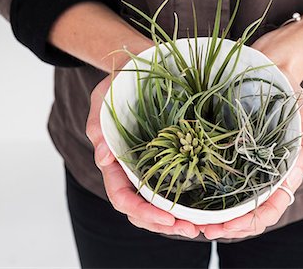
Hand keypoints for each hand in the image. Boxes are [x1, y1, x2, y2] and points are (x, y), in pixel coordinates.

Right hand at [86, 75, 200, 238]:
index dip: (140, 210)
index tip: (165, 217)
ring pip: (158, 204)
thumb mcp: (103, 98)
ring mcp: (151, 167)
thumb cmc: (120, 84)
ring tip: (200, 228)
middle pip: (141, 208)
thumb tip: (101, 158)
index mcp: (115, 161)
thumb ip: (98, 125)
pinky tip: (204, 209)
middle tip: (191, 229)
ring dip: (176, 220)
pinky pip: (174, 187)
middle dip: (162, 224)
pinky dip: (186, 202)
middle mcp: (133, 169)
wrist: (140, 72)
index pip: (121, 195)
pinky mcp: (169, 160)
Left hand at [200, 10, 302, 239]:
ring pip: (232, 202)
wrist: (271, 70)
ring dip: (216, 217)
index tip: (228, 225)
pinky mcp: (229, 153)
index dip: (252, 221)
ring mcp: (245, 165)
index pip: (272, 207)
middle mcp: (264, 173)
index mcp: (285, 171)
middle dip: (229, 226)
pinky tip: (192, 199)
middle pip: (249, 212)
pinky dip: (207, 195)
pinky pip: (218, 179)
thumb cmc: (292, 93)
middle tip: (205, 229)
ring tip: (194, 223)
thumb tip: (294, 175)